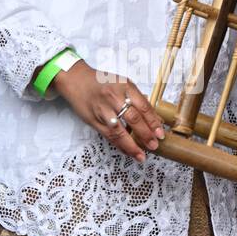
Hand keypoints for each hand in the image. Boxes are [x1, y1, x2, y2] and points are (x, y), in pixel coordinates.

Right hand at [51, 60, 165, 163]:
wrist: (76, 80)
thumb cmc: (101, 82)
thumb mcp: (122, 83)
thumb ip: (136, 98)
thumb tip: (153, 116)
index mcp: (125, 86)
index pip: (144, 106)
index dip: (153, 122)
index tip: (160, 133)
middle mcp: (114, 98)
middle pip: (134, 119)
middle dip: (146, 135)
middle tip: (154, 145)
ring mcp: (103, 110)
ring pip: (119, 131)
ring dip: (132, 145)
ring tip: (141, 155)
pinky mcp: (93, 120)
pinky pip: (108, 136)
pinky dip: (119, 145)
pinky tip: (127, 151)